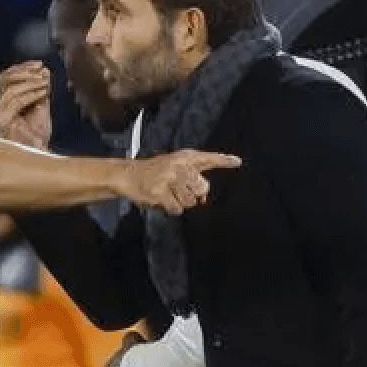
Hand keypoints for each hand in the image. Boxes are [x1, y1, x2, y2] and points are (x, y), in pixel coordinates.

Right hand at [0, 61, 52, 148]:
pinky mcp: (2, 121)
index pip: (7, 76)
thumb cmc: (38, 133)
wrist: (38, 154)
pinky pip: (16, 101)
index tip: (40, 64)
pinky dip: (31, 93)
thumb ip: (40, 89)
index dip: (23, 67)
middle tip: (42, 71)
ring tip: (46, 82)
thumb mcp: (40, 105)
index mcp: (1, 100)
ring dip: (31, 82)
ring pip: (11, 88)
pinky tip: (44, 92)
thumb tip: (45, 70)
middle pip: (6, 78)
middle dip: (26, 72)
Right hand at [119, 150, 242, 213]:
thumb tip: (203, 200)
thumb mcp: (175, 169)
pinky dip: (171, 208)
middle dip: (193, 194)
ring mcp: (169, 178)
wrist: (128, 175)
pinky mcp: (160, 191)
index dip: (224, 160)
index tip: (238, 162)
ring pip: (190, 201)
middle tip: (177, 189)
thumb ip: (193, 180)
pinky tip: (161, 199)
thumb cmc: (156, 173)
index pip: (208, 158)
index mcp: (185, 157)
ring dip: (179, 202)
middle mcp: (179, 165)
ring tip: (167, 193)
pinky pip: (177, 208)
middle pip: (202, 188)